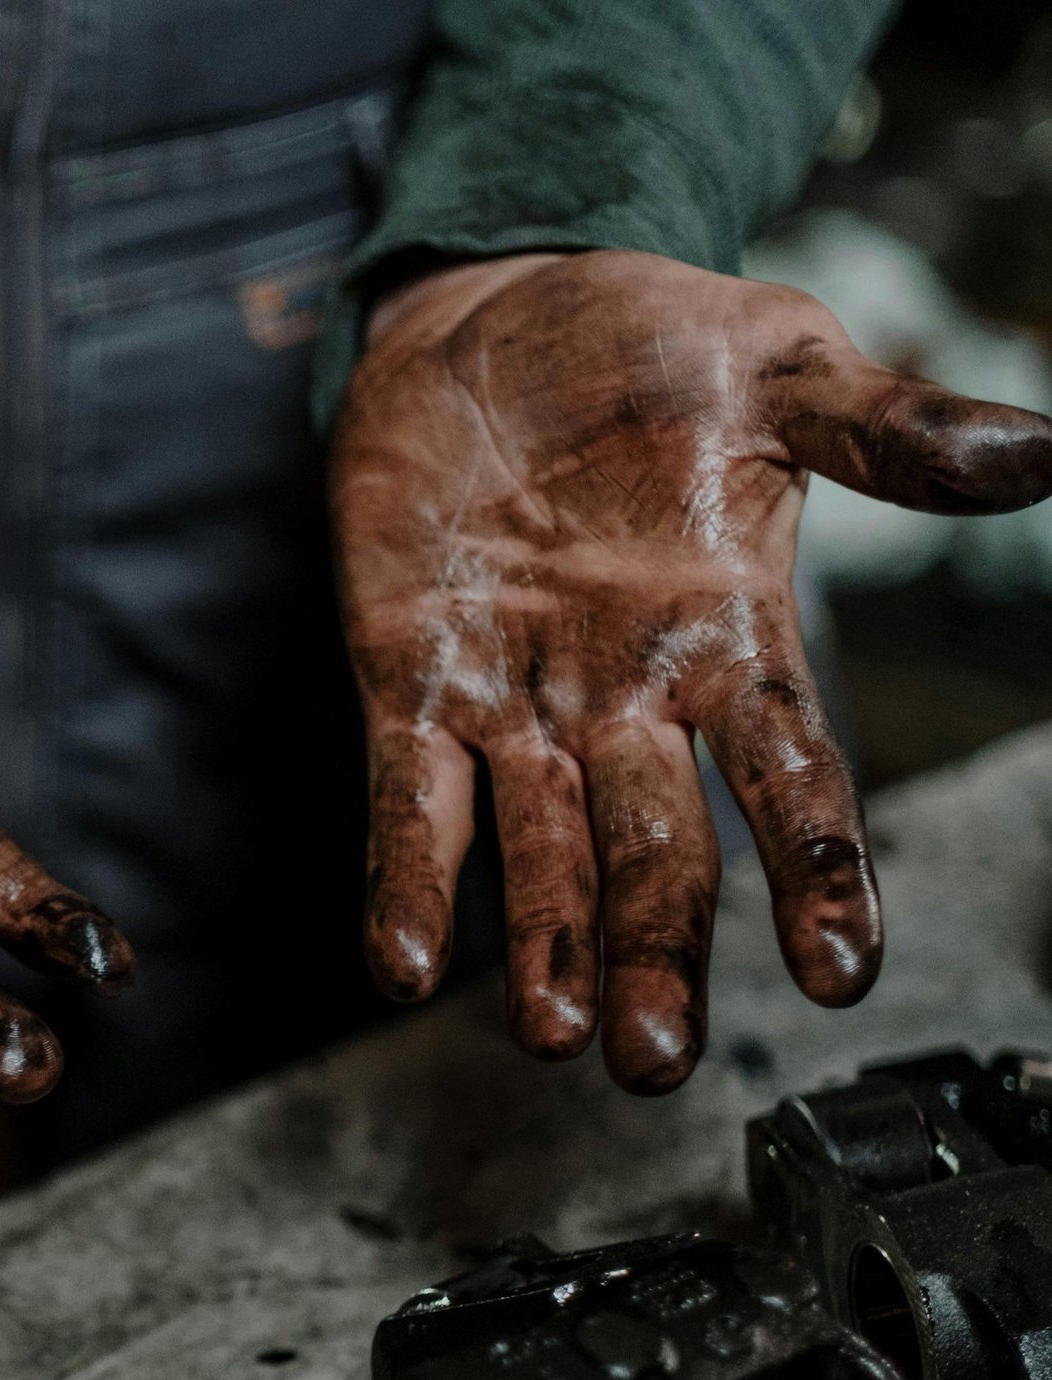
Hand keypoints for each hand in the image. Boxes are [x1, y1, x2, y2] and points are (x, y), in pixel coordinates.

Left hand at [334, 250, 1051, 1091]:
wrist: (491, 311)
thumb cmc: (644, 345)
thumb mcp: (777, 368)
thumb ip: (884, 428)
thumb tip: (1036, 452)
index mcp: (732, 635)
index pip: (790, 776)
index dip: (817, 873)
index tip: (841, 972)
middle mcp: (628, 697)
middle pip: (656, 850)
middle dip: (657, 950)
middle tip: (657, 1059)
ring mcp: (516, 699)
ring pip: (538, 849)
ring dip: (545, 944)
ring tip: (555, 1035)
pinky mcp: (412, 682)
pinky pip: (409, 796)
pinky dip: (409, 875)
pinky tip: (400, 959)